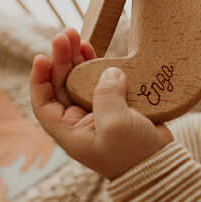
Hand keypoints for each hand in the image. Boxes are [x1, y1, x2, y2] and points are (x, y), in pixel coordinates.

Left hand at [30, 28, 171, 180]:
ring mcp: (97, 111)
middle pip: (60, 84)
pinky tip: (93, 48)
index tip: (42, 58)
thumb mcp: (114, 124)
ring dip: (76, 58)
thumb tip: (109, 71)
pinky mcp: (117, 105)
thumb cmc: (132, 153)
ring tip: (75, 35)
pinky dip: (96, 64)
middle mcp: (79, 121)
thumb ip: (106, 94)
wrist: (161, 166)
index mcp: (70, 131)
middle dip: (61, 59)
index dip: (39, 79)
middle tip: (64, 36)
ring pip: (79, 79)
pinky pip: (101, 80)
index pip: (43, 103)